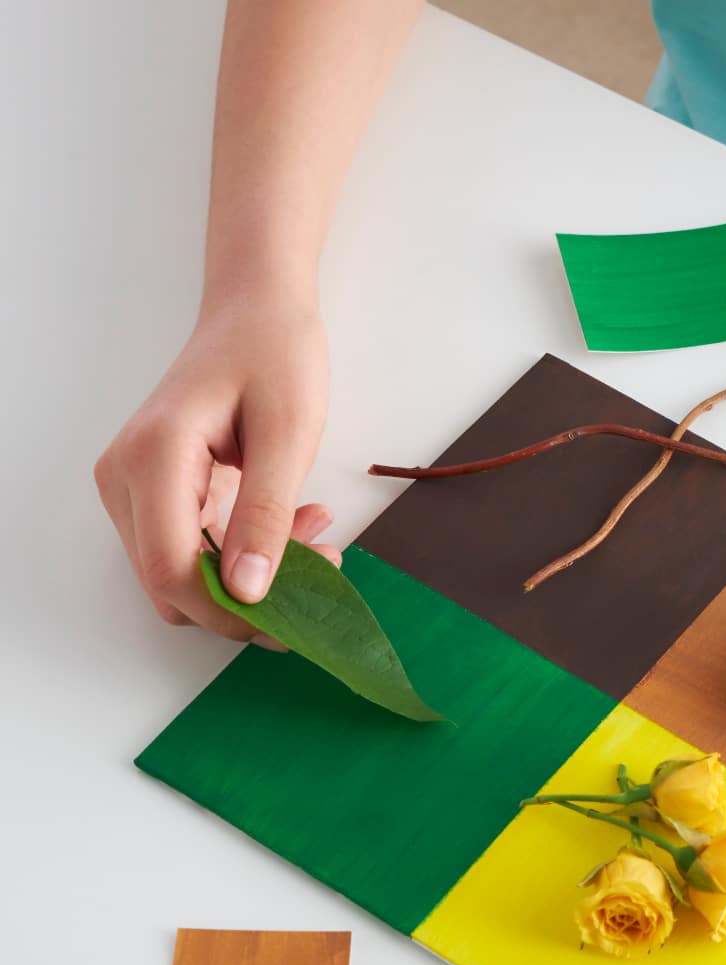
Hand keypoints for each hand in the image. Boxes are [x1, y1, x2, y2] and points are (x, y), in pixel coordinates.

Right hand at [95, 291, 341, 635]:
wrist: (256, 311)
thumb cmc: (274, 355)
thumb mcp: (288, 435)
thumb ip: (266, 516)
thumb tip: (248, 592)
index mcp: (153, 458)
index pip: (172, 571)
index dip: (231, 612)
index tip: (297, 615)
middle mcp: (125, 478)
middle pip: (173, 583)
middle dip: (249, 596)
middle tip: (324, 565)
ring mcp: (134, 488)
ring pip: (185, 574)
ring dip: (254, 575)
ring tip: (318, 535)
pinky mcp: (155, 494)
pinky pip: (195, 551)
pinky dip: (246, 553)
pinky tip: (297, 523)